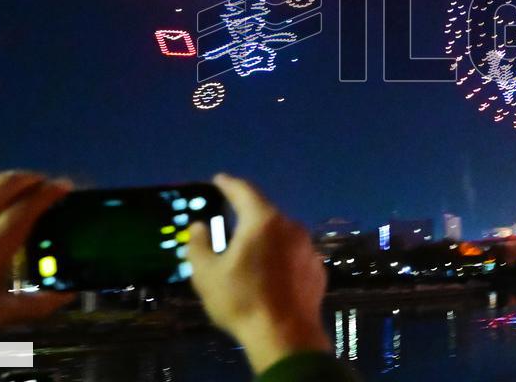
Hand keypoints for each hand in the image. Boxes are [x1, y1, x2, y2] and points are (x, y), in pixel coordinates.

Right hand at [187, 173, 329, 373]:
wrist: (286, 336)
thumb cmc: (243, 301)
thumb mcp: (207, 274)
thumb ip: (199, 244)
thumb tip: (199, 226)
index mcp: (263, 220)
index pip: (244, 191)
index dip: (229, 184)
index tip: (219, 179)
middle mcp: (290, 226)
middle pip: (264, 213)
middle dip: (246, 216)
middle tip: (230, 223)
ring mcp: (308, 247)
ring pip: (281, 234)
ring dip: (265, 239)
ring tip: (250, 255)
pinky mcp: (317, 267)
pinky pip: (294, 254)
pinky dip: (281, 258)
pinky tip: (271, 275)